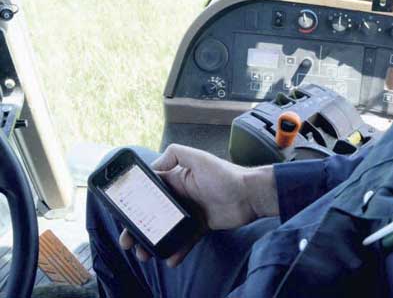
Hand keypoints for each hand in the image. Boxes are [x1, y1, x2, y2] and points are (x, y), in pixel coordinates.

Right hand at [119, 144, 277, 266]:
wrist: (250, 195)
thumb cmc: (226, 175)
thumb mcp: (199, 158)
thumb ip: (175, 154)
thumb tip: (153, 165)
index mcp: (176, 180)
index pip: (149, 191)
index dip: (134, 202)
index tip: (122, 214)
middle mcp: (180, 196)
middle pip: (152, 213)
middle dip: (138, 227)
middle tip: (127, 241)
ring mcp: (189, 213)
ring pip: (165, 230)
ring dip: (153, 242)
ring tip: (144, 253)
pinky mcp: (201, 227)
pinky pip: (185, 241)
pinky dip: (177, 250)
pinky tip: (170, 259)